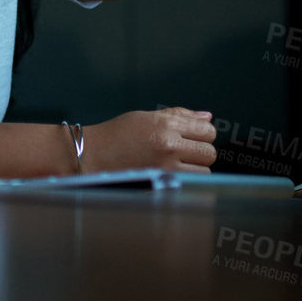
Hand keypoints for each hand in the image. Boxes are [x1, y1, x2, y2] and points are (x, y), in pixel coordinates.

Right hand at [82, 107, 217, 173]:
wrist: (92, 156)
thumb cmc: (117, 134)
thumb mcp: (145, 117)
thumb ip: (178, 115)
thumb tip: (207, 116)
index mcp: (165, 125)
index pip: (207, 130)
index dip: (201, 133)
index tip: (190, 136)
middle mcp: (168, 146)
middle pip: (209, 152)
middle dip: (199, 152)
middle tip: (182, 152)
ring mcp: (166, 168)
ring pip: (204, 171)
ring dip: (195, 168)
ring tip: (175, 165)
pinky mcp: (162, 185)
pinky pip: (191, 184)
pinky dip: (187, 181)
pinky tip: (172, 175)